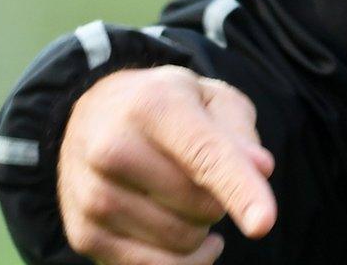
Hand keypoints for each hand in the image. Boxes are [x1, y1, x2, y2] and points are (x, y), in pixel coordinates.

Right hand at [58, 66, 276, 264]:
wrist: (94, 115)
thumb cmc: (166, 107)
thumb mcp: (210, 98)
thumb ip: (239, 132)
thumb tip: (261, 168)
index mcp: (153, 106)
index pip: (205, 156)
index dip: (239, 190)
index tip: (263, 224)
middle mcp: (112, 149)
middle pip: (200, 206)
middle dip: (218, 199)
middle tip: (201, 175)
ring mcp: (92, 195)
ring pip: (181, 241)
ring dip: (199, 228)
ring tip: (180, 196)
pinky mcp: (83, 234)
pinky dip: (183, 260)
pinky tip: (183, 234)